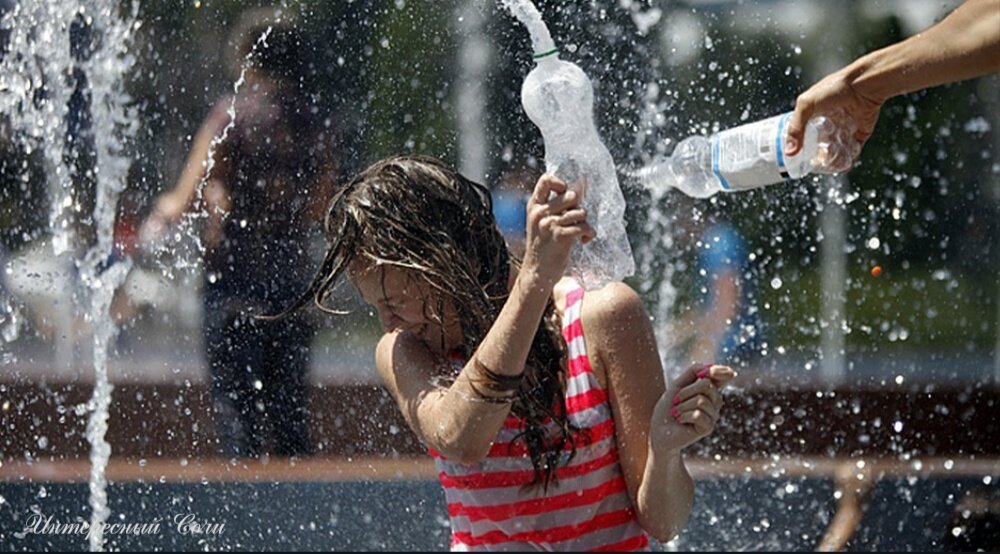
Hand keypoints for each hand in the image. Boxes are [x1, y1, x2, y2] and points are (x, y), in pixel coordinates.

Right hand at [520, 175, 595, 289]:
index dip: (560, 182)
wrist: (537, 272)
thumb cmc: (543, 248)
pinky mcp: (560, 236)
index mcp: (534, 206)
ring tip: (582, 233)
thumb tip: (580, 186)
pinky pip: (583, 226)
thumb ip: (556, 207)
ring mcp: (549, 224)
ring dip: (585, 223)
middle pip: (570, 196)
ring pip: (580, 212)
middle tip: (576, 221)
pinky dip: (589, 233)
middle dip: (578, 208)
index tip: (566, 194)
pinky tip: (584, 241)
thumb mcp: (541, 223)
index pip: (546, 180)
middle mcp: (540, 213)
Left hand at [649, 363, 735, 454]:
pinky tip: (680, 420)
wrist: (659, 430)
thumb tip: (711, 367)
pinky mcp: (708, 428)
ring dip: (682, 406)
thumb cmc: (668, 408)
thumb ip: (693, 372)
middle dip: (685, 391)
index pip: (722, 376)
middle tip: (676, 401)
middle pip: (706, 384)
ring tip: (677, 413)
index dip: (720, 370)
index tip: (709, 371)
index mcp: (709, 390)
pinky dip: (683, 416)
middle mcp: (715, 402)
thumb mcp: (678, 385)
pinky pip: (697, 414)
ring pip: (700, 400)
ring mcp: (713, 415)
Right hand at [784, 66, 885, 170]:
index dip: (798, 147)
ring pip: (835, 150)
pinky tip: (844, 164)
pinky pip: (853, 150)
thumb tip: (789, 151)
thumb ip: (795, 127)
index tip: (796, 158)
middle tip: (815, 164)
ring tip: (830, 165)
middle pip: (818, 145)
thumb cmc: (834, 88)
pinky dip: (849, 159)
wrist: (864, 85)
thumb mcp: (806, 105)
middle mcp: (828, 122)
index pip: (802, 134)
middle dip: (816, 157)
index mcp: (813, 115)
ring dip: (832, 160)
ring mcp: (844, 128)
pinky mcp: (859, 132)